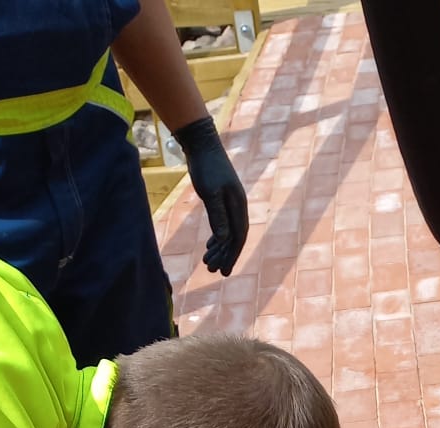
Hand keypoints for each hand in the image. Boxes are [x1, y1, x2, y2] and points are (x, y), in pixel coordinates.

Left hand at [173, 117, 248, 275]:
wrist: (202, 143)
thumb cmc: (205, 167)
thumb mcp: (210, 192)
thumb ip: (217, 215)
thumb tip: (224, 239)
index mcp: (238, 205)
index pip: (238, 237)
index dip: (232, 256)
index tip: (224, 271)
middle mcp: (237, 206)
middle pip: (234, 237)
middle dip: (224, 255)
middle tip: (213, 271)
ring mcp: (230, 202)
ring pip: (227, 231)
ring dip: (218, 248)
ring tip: (206, 262)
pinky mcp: (221, 198)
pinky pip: (222, 223)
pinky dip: (216, 236)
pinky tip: (209, 246)